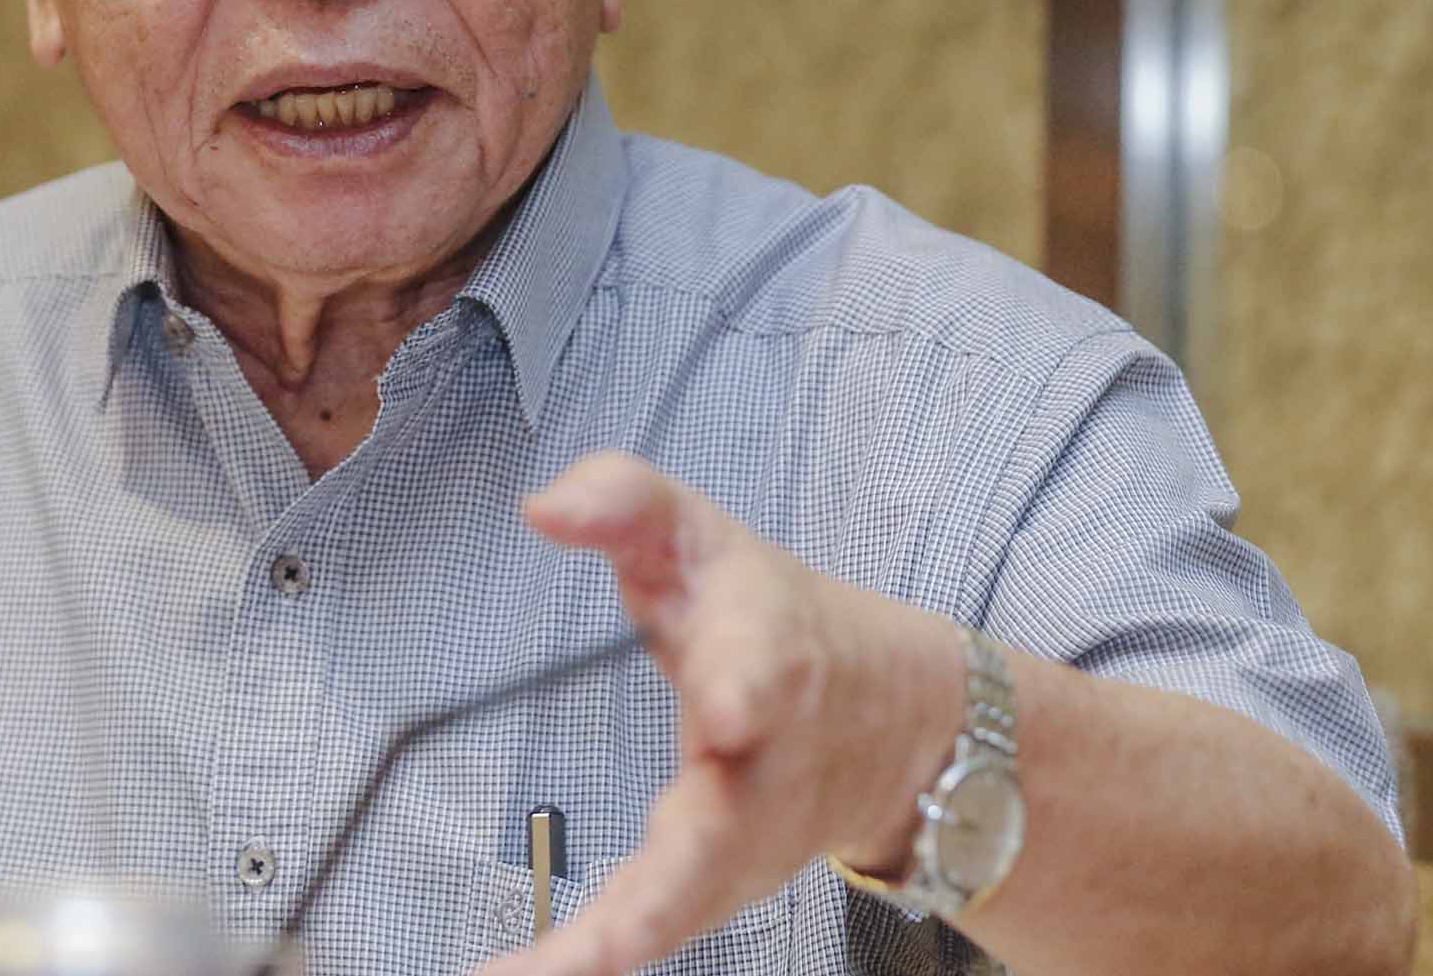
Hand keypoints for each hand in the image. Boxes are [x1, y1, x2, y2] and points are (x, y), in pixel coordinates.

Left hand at [478, 452, 959, 975]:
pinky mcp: (715, 885)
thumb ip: (623, 501)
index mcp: (770, 655)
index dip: (747, 684)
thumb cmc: (767, 617)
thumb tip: (542, 505)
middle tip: (617, 934)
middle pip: (726, 824)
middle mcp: (764, 762)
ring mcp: (745, 839)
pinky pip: (649, 927)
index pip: (764, 666)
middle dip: (679, 874)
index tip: (729, 710)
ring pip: (682, 901)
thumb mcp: (699, 537)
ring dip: (609, 945)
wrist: (890, 719)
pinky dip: (587, 958)